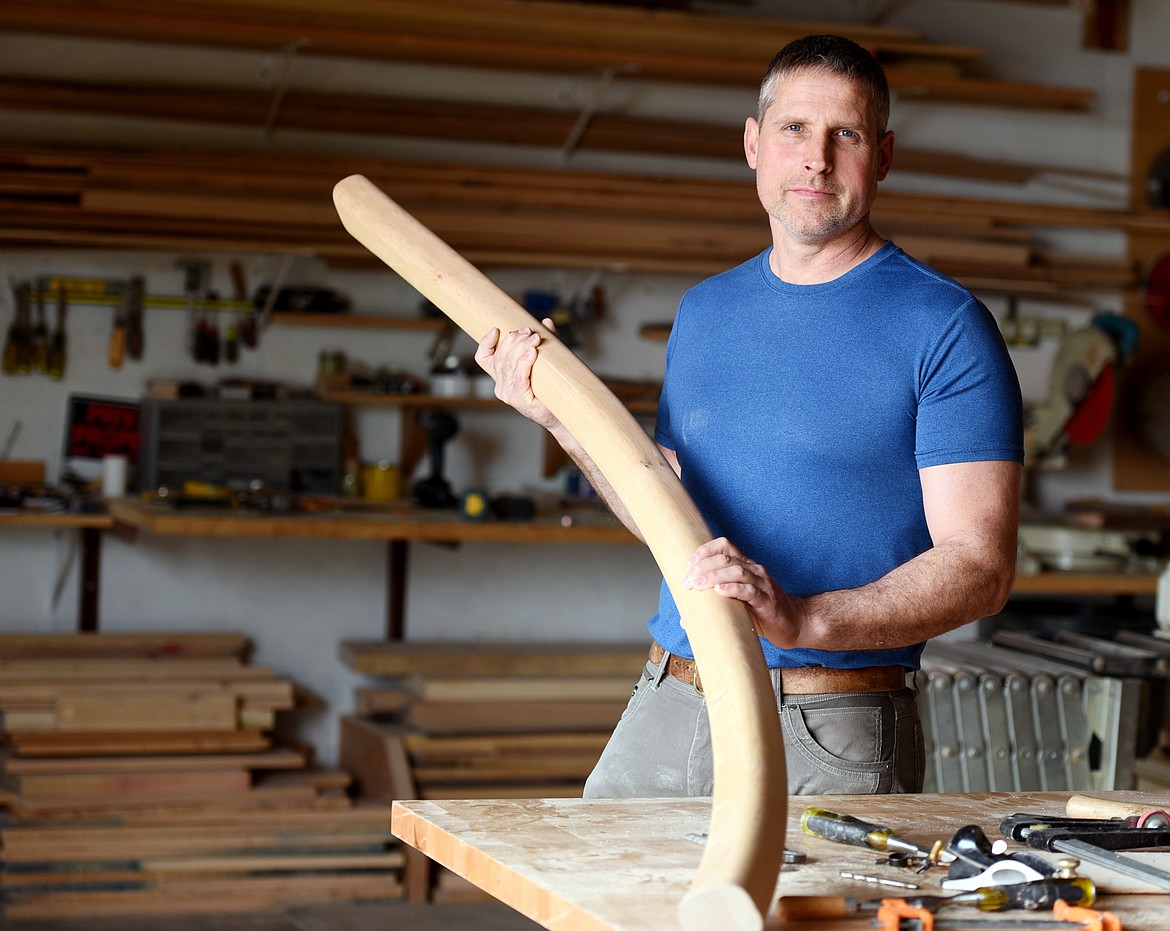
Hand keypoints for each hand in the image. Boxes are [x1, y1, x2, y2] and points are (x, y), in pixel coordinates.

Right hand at [474, 319, 559, 429]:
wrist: (562, 414)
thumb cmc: (553, 389)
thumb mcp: (547, 361)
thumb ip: (546, 342)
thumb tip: (546, 322)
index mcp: (502, 377)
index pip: (483, 358)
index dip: (485, 343)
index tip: (496, 329)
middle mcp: (501, 386)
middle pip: (500, 357)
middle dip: (512, 340)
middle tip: (527, 331)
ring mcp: (508, 394)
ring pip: (508, 365)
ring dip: (520, 348)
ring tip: (534, 338)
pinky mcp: (520, 400)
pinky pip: (519, 377)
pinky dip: (524, 362)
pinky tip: (532, 352)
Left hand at [681, 537, 803, 647]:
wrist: (795, 624)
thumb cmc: (763, 613)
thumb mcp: (738, 603)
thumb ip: (715, 605)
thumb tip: (685, 620)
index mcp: (746, 566)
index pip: (725, 546)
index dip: (705, 550)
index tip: (689, 563)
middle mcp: (755, 570)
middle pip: (726, 558)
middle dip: (703, 567)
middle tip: (688, 581)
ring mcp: (763, 584)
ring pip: (736, 571)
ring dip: (714, 576)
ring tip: (698, 585)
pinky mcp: (767, 601)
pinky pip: (750, 590)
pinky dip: (733, 589)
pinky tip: (720, 591)